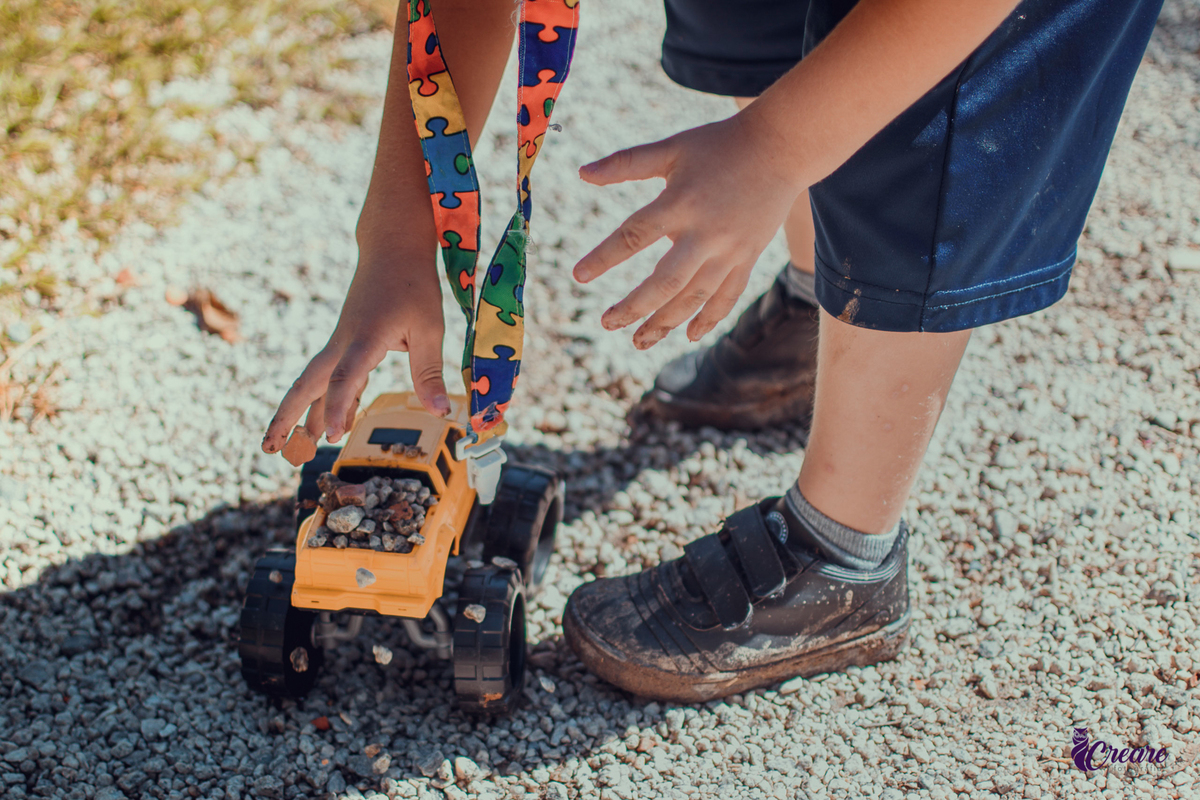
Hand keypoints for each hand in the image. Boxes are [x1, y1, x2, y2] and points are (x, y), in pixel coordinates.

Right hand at [261, 250, 448, 454]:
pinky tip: (334, 421)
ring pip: (315, 382)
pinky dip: (330, 400)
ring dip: (303, 413)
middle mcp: (344, 342)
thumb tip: (440, 412)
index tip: (333, 435)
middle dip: (287, 417)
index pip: (345, 378)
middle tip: (270, 448)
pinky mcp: (349, 341)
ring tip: (293, 446)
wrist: (393, 247)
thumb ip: (429, 372)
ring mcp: (343, 341)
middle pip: (307, 384)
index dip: (338, 407)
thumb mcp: (430, 327)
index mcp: (364, 338)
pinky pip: (334, 376)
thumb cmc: (413, 283)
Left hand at [573, 112, 803, 347]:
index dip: (604, 258)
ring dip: (664, 323)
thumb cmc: (719, 144)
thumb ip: (626, 162)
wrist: (782, 147)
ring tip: (638, 341)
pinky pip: (727, 297)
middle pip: (664, 282)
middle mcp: (704, 233)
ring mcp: (729, 250)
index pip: (633, 236)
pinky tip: (688, 336)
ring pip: (694, 298)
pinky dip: (708, 319)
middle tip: (606, 323)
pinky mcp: (748, 258)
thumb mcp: (671, 148)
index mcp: (679, 203)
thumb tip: (581, 173)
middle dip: (633, 308)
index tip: (578, 276)